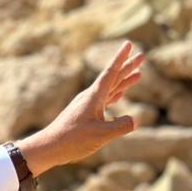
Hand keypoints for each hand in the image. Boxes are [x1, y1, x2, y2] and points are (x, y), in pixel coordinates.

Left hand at [19, 41, 144, 176]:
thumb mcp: (101, 135)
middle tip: (142, 55)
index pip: (111, 73)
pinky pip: (105, 100)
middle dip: (128, 67)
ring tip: (138, 73)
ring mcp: (88, 105)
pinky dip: (115, 94)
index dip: (121, 58)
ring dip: (124, 81)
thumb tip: (134, 121)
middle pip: (113, 78)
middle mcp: (91, 97)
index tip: (128, 43)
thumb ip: (121, 126)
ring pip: (110, 88)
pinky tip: (120, 94)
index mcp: (94, 96)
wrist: (49, 147)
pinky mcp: (85, 114)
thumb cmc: (72, 140)